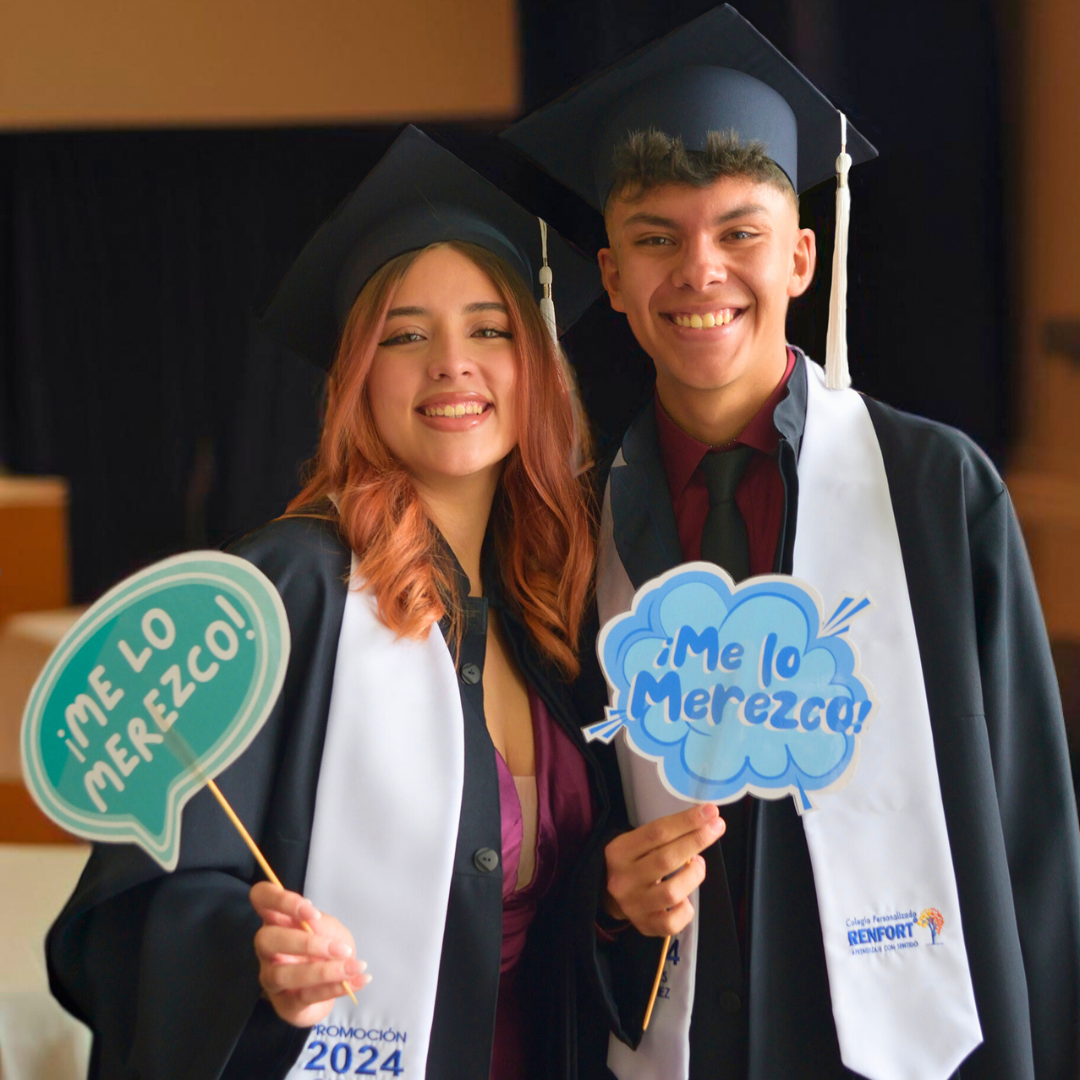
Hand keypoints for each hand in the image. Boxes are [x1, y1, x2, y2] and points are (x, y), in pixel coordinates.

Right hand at [250, 882, 368, 1027]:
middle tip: (342, 949)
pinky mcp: (285, 1004)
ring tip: (354, 967)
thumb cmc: (326, 950)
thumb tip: (312, 922)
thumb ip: (320, 925)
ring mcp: (272, 978)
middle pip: (266, 939)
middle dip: (306, 943)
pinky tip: (357, 980)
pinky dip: (335, 988)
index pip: (261, 897)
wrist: (334, 985)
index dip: (280, 900)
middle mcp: (267, 949)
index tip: (312, 911)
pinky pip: (305, 996)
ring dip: (323, 971)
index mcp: (277, 920)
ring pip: (282, 974)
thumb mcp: (330, 930)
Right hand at [603, 804, 724, 936]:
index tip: (710, 811)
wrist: (608, 896)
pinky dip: (686, 909)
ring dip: (694, 875)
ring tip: (699, 865)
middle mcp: (624, 879)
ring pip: (672, 892)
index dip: (686, 821)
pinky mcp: (645, 925)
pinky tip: (686, 898)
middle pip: (667, 858)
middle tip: (717, 826)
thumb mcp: (637, 843)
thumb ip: (664, 836)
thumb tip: (703, 822)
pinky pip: (673, 921)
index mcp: (619, 851)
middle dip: (696, 840)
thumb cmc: (633, 863)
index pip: (657, 832)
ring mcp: (634, 905)